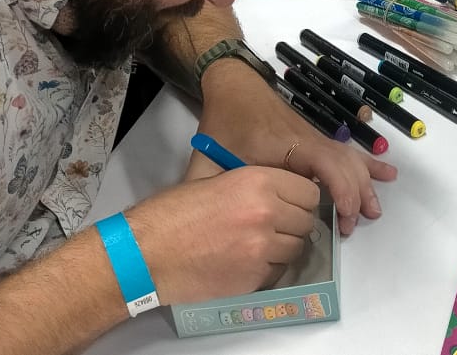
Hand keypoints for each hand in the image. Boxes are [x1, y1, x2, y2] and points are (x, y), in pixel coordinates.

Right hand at [127, 166, 319, 303]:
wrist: (148, 252)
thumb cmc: (173, 213)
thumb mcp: (218, 180)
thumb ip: (254, 185)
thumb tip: (280, 193)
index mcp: (257, 181)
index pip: (308, 191)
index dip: (301, 198)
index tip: (293, 202)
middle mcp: (266, 213)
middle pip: (305, 221)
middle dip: (294, 223)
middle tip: (276, 224)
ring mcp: (262, 248)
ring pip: (295, 249)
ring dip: (283, 246)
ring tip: (258, 243)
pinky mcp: (253, 278)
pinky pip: (278, 272)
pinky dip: (268, 268)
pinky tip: (246, 260)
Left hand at [193, 59, 396, 234]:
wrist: (233, 84)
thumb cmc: (224, 121)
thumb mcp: (209, 155)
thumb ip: (211, 188)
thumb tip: (210, 223)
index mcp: (284, 145)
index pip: (323, 163)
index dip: (338, 188)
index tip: (342, 215)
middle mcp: (306, 139)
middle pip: (343, 164)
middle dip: (353, 196)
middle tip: (350, 227)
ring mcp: (314, 137)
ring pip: (349, 158)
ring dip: (364, 184)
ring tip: (374, 211)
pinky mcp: (315, 138)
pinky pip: (346, 151)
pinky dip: (368, 163)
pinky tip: (387, 174)